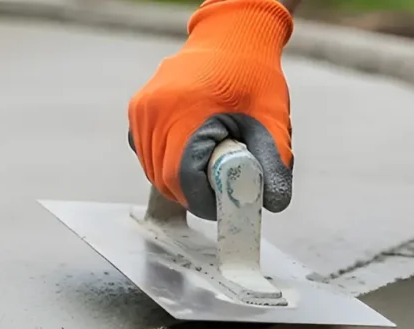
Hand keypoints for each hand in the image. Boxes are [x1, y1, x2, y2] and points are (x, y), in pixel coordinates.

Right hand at [128, 0, 293, 220]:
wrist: (233, 38)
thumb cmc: (253, 76)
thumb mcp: (273, 122)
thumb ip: (274, 165)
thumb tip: (272, 204)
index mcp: (185, 112)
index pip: (179, 178)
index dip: (201, 200)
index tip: (223, 204)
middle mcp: (155, 110)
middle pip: (162, 179)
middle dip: (192, 194)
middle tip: (221, 190)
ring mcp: (142, 108)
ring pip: (152, 169)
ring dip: (179, 180)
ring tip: (210, 168)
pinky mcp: (138, 109)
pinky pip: (147, 153)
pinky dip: (166, 163)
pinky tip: (192, 154)